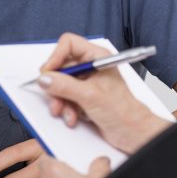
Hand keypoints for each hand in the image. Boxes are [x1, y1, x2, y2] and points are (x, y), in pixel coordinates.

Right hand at [39, 33, 170, 153]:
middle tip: (54, 98)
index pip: (69, 44)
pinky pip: (65, 97)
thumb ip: (64, 86)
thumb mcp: (89, 96)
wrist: (131, 132)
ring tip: (66, 113)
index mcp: (97, 57)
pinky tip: (73, 117)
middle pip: (61, 66)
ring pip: (61, 84)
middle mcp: (91, 66)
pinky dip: (66, 108)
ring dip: (60, 100)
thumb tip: (45, 78)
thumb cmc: (123, 110)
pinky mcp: (83, 96)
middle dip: (56, 85)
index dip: (56, 57)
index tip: (47, 73)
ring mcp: (87, 81)